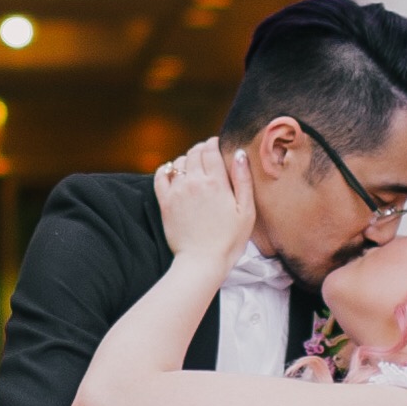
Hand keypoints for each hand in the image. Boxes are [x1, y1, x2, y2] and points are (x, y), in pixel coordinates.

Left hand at [154, 136, 256, 274]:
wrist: (202, 262)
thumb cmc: (229, 240)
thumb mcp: (246, 212)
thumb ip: (243, 180)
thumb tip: (239, 154)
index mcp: (216, 182)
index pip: (210, 149)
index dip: (213, 143)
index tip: (217, 145)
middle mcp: (194, 182)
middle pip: (194, 152)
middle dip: (201, 149)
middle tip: (207, 156)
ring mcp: (177, 192)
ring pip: (179, 163)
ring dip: (187, 160)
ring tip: (194, 168)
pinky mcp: (165, 203)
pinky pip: (160, 176)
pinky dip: (166, 170)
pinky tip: (172, 172)